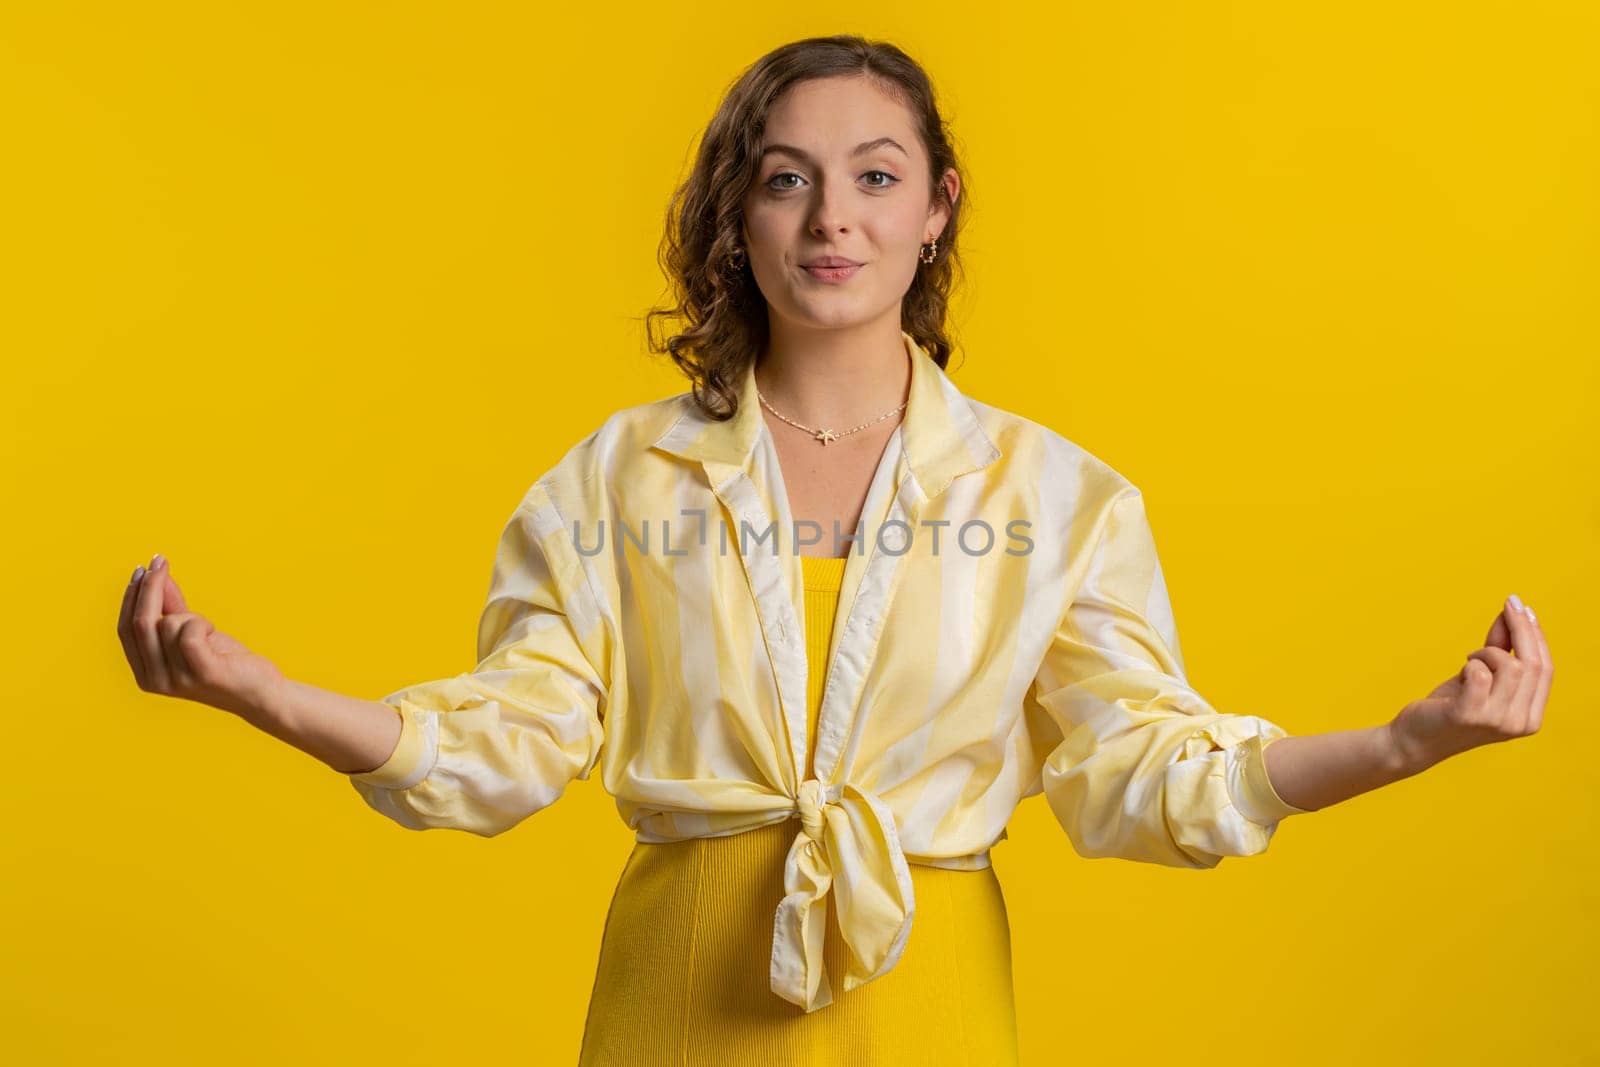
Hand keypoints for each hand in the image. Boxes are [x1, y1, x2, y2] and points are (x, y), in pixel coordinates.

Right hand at [117, 554, 286, 718]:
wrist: (260, 692)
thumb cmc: (225, 662)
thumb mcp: (192, 633)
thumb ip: (171, 608)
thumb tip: (157, 575)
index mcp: (145, 674)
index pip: (126, 629)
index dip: (131, 597)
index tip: (143, 569)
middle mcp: (155, 680)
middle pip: (141, 623)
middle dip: (150, 587)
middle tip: (160, 561)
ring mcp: (177, 680)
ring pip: (169, 623)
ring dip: (192, 617)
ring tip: (209, 631)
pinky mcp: (202, 674)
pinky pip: (190, 632)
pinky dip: (202, 623)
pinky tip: (213, 633)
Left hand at [1386, 596, 1552, 771]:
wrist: (1415, 739)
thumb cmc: (1451, 706)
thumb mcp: (1483, 676)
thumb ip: (1501, 649)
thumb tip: (1513, 613)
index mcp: (1531, 717)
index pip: (1546, 669)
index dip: (1536, 635)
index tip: (1523, 607)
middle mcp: (1519, 723)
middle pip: (1533, 665)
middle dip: (1521, 628)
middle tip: (1508, 604)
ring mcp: (1496, 721)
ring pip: (1510, 666)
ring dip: (1487, 652)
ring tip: (1471, 659)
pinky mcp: (1469, 715)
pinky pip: (1480, 673)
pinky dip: (1471, 664)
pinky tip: (1463, 670)